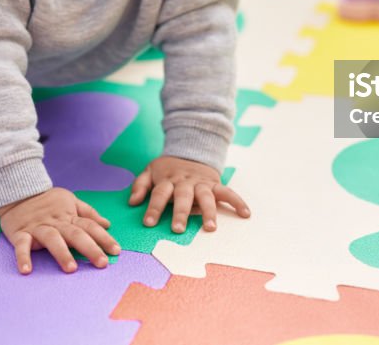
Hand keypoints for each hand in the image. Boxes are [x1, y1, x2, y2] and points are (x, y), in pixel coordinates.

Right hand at [0, 187, 120, 274]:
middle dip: (90, 248)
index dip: (104, 238)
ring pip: (52, 240)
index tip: (116, 251)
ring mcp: (38, 228)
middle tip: (102, 263)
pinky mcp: (20, 233)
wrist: (17, 191)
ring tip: (71, 269)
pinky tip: (26, 270)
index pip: (90, 226)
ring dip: (62, 253)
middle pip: (76, 235)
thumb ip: (88, 213)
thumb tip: (107, 224)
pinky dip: (23, 257)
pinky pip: (21, 246)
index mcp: (69, 216)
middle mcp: (56, 222)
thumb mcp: (70, 200)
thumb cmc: (47, 200)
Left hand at [128, 156, 249, 232]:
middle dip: (181, 213)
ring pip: (206, 196)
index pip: (159, 194)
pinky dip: (237, 201)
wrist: (190, 148)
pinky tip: (245, 213)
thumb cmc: (168, 168)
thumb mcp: (150, 171)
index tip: (148, 223)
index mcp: (168, 180)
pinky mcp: (215, 183)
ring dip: (209, 211)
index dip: (153, 208)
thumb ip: (140, 185)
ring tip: (210, 228)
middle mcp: (185, 182)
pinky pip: (227, 191)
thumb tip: (132, 202)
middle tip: (178, 229)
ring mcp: (201, 182)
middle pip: (183, 197)